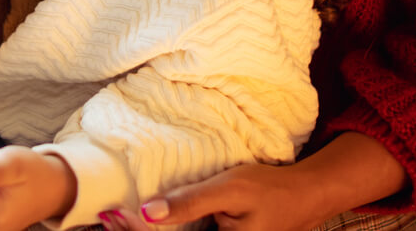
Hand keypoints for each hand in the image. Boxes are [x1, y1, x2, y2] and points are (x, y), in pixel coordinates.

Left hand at [105, 133, 408, 230]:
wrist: (306, 195)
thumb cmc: (272, 190)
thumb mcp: (229, 189)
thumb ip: (190, 202)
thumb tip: (147, 212)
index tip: (111, 217)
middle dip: (139, 229)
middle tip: (109, 217)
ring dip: (151, 227)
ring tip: (117, 218)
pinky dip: (170, 224)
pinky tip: (148, 217)